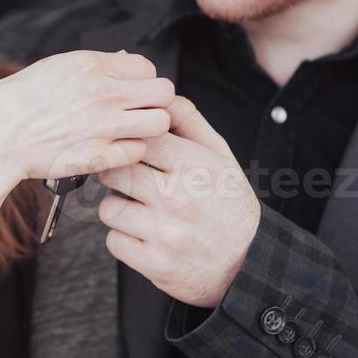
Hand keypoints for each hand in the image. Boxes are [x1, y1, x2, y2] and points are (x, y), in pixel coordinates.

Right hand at [0, 50, 173, 191]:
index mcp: (90, 65)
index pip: (147, 68)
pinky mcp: (98, 156)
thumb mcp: (53, 68)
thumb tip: (124, 61)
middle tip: (138, 113)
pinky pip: (138, 151)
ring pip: (160, 123)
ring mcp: (102, 126)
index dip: (141, 82)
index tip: (130, 93)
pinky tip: (111, 150)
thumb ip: (93, 65)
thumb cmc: (18, 102)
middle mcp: (102, 93)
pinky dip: (128, 152)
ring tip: (129, 132)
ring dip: (148, 129)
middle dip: (154, 103)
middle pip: (164, 92)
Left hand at [96, 96, 259, 308]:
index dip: (127, 142)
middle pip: (114, 170)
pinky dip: (124, 239)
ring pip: (108, 208)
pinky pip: (113, 241)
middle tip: (130, 180)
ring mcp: (165, 233)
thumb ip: (188, 121)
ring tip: (142, 212)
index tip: (129, 150)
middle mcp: (179, 198)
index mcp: (195, 166)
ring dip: (119, 210)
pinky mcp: (154, 263)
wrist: (249, 263)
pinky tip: (144, 236)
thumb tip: (159, 94)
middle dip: (116, 173)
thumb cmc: (228, 204)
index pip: (137, 138)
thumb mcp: (219, 156)